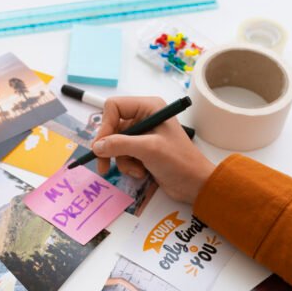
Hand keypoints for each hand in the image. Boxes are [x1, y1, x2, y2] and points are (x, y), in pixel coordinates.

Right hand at [93, 96, 215, 203]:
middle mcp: (144, 117)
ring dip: (122, 160)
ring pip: (116, 144)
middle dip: (110, 148)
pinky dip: (129, 166)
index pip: (114, 107)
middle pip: (112, 127)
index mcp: (148, 107)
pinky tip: (142, 172)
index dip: (105, 126)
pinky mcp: (142, 150)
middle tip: (103, 166)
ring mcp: (142, 134)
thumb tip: (97, 146)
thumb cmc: (178, 161)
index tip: (101, 146)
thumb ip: (120, 145)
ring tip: (136, 170)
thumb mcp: (148, 149)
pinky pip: (123, 155)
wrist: (194, 183)